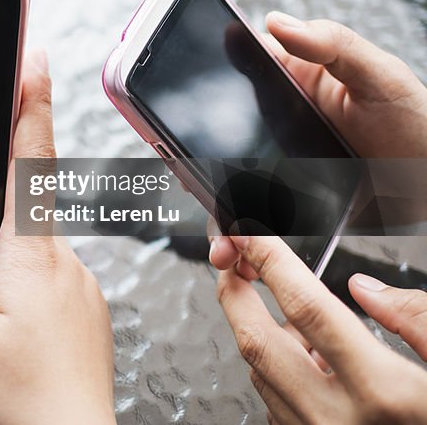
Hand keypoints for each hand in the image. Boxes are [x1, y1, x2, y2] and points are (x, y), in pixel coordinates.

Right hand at [0, 51, 115, 424]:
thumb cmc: (20, 399)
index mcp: (32, 254)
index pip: (33, 158)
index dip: (32, 102)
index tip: (35, 59)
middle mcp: (66, 261)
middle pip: (25, 209)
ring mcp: (82, 285)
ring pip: (32, 251)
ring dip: (3, 269)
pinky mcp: (88, 309)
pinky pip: (49, 278)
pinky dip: (22, 291)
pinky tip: (10, 332)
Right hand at [210, 13, 426, 270]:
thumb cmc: (418, 121)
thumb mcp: (381, 74)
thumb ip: (332, 43)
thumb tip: (277, 21)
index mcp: (293, 80)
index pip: (233, 72)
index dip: (202, 85)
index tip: (178, 105)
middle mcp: (278, 120)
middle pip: (219, 136)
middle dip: (195, 162)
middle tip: (188, 180)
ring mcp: (280, 162)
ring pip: (230, 183)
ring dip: (218, 213)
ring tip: (223, 243)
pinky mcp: (290, 201)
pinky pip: (257, 217)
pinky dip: (244, 239)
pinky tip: (242, 256)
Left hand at [217, 235, 426, 423]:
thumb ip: (419, 322)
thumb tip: (366, 290)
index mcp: (384, 394)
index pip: (307, 307)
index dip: (271, 261)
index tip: (251, 232)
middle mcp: (341, 422)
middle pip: (258, 342)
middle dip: (234, 293)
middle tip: (230, 258)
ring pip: (261, 374)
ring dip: (255, 330)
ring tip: (268, 300)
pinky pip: (277, 404)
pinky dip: (276, 369)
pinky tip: (300, 355)